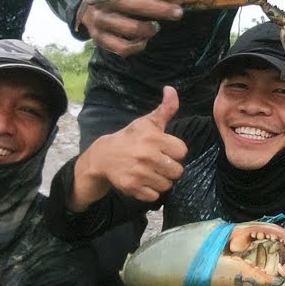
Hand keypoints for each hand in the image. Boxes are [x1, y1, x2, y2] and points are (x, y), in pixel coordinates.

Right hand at [70, 87, 186, 208]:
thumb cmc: (130, 138)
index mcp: (153, 138)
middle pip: (178, 171)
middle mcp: (146, 155)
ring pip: (167, 185)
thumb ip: (165, 109)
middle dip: (170, 168)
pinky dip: (151, 191)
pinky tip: (144, 182)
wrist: (103, 156)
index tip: (165, 149)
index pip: (182, 151)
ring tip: (151, 172)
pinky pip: (155, 196)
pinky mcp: (132, 187)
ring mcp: (139, 172)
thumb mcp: (147, 122)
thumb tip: (171, 89)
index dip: (175, 151)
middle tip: (159, 163)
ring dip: (161, 180)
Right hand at [76, 0, 183, 56]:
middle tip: (177, 12)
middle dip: (159, 8)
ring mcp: (98, 19)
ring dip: (147, 29)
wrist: (85, 4)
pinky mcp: (98, 37)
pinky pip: (121, 47)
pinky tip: (144, 40)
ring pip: (127, 27)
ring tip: (156, 27)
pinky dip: (137, 46)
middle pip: (131, 3)